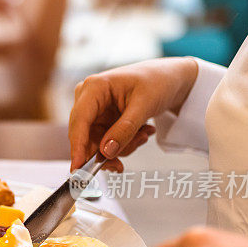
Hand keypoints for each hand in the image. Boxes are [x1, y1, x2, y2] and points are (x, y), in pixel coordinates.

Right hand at [69, 58, 198, 171]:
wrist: (170, 79)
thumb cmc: (158, 81)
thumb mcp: (144, 106)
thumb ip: (125, 130)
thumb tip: (106, 153)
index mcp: (94, 87)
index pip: (79, 120)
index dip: (77, 145)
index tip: (78, 167)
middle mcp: (88, 99)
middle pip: (85, 136)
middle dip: (107, 151)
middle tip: (123, 164)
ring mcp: (94, 111)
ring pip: (97, 143)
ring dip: (122, 146)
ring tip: (144, 134)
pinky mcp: (101, 120)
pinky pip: (105, 142)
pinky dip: (124, 144)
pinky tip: (141, 133)